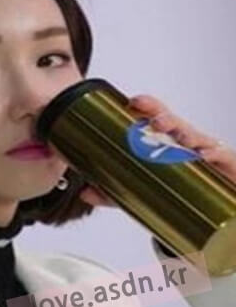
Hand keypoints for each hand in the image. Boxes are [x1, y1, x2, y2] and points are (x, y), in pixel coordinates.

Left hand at [78, 94, 235, 206]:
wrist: (218, 205)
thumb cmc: (180, 187)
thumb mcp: (141, 190)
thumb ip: (113, 192)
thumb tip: (85, 192)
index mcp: (164, 139)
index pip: (154, 116)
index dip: (146, 106)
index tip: (133, 101)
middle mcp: (184, 140)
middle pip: (173, 122)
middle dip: (164, 117)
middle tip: (154, 121)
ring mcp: (204, 150)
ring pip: (194, 136)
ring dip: (185, 134)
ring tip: (177, 137)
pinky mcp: (224, 163)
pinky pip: (219, 155)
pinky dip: (211, 154)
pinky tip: (203, 156)